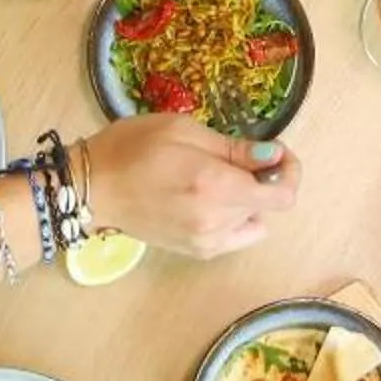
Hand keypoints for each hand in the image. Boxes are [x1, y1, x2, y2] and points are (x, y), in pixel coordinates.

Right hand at [78, 116, 298, 258]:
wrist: (92, 188)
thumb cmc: (132, 147)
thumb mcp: (183, 130)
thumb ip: (234, 148)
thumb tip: (275, 157)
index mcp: (216, 186)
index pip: (283, 195)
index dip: (289, 171)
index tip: (275, 153)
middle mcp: (217, 220)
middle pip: (268, 205)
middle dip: (262, 178)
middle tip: (233, 156)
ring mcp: (208, 241)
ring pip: (253, 220)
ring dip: (246, 198)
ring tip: (213, 179)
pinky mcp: (198, 251)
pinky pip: (236, 236)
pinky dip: (234, 218)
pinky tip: (209, 201)